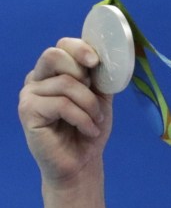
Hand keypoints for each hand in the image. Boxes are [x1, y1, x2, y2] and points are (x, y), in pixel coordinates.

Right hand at [19, 38, 113, 188]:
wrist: (82, 161)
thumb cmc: (90, 127)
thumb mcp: (100, 96)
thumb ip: (99, 75)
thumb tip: (106, 56)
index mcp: (54, 71)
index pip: (62, 46)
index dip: (80, 48)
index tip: (96, 62)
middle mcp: (37, 79)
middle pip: (54, 55)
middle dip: (81, 73)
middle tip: (94, 94)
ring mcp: (29, 94)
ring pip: (65, 83)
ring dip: (90, 104)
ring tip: (96, 121)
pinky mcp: (27, 111)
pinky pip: (61, 104)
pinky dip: (82, 118)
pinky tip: (88, 129)